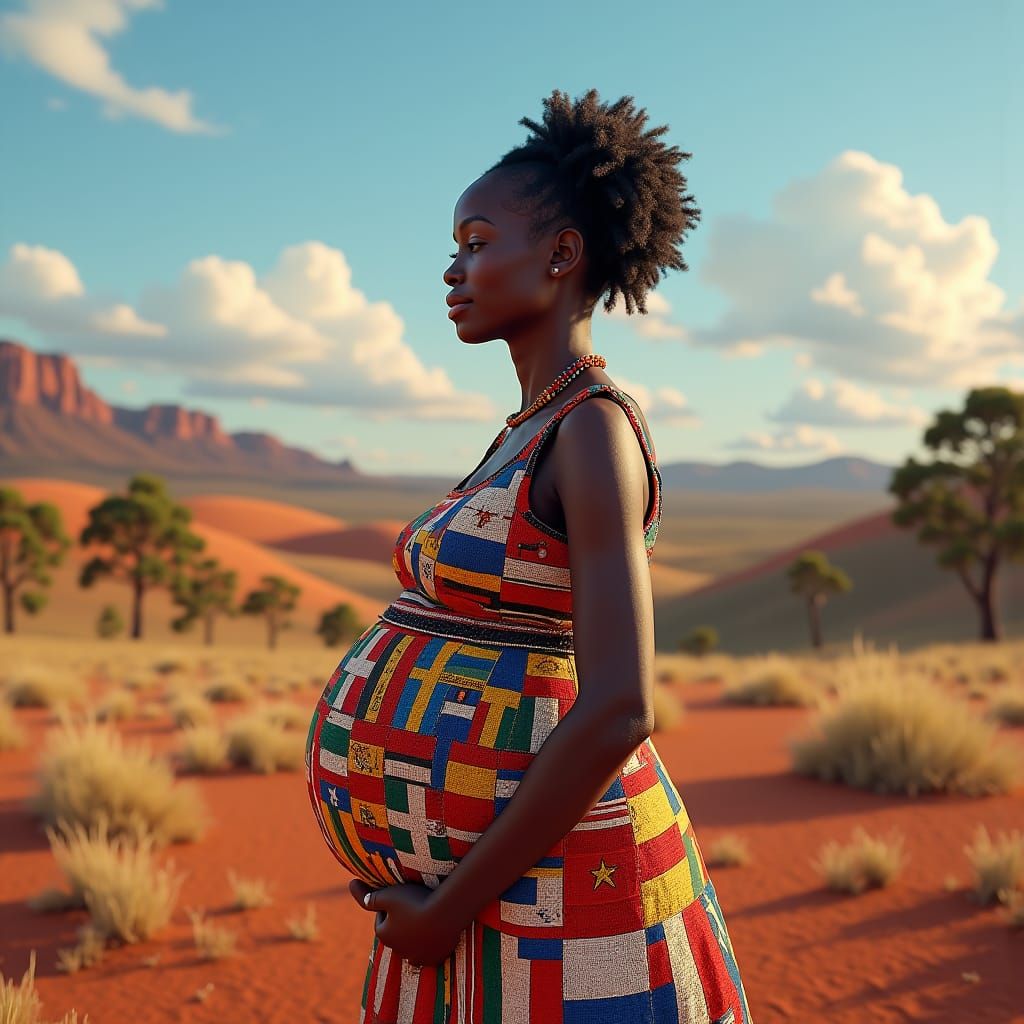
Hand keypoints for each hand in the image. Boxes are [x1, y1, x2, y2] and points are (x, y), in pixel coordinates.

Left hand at [348, 878, 463, 967]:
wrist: (445, 914)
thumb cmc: (414, 902)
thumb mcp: (388, 895)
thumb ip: (370, 896)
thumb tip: (353, 886)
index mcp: (383, 935)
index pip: (381, 921)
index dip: (389, 908)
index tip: (400, 898)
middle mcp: (397, 951)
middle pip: (397, 935)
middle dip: (401, 923)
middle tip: (415, 905)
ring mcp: (417, 957)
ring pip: (412, 945)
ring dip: (416, 935)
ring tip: (427, 917)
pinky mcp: (434, 959)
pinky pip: (429, 952)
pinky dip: (430, 944)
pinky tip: (436, 931)